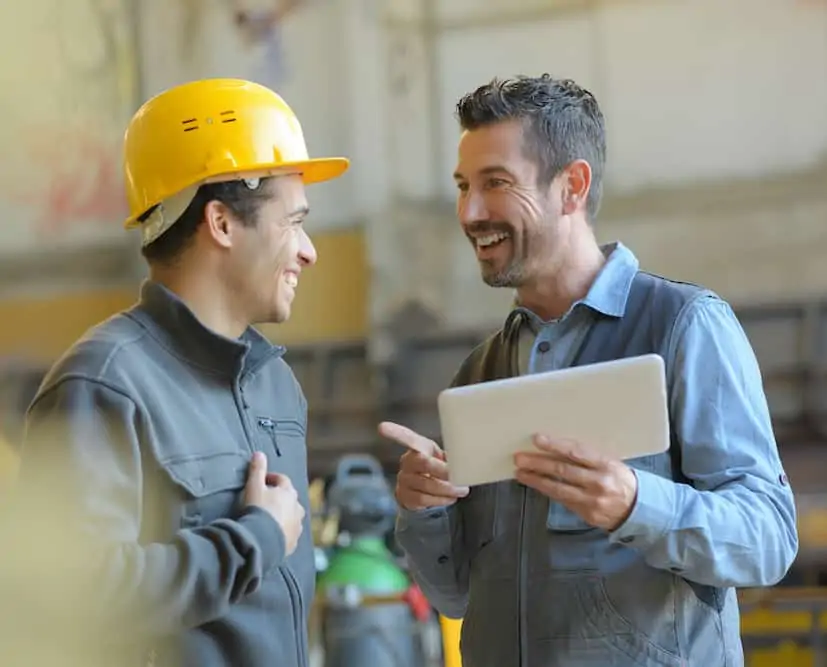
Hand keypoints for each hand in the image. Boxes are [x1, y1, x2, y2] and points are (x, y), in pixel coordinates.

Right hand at [244, 452, 304, 554]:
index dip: (271, 478)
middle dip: (280, 497)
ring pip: (293, 516)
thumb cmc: (257, 510)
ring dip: (284, 515)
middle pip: (290, 498)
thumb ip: (257, 470)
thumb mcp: (254, 486)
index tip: (262, 481)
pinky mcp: (293, 542)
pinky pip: (290, 534)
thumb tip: (259, 454)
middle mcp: (296, 508)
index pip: (282, 480)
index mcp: (288, 493)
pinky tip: (273, 534)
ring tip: (271, 519)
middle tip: (266, 500)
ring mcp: (296, 526)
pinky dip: (284, 532)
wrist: (261, 540)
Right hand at [378, 421, 469, 511]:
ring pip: (426, 484)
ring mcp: (403, 479)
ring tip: (462, 490)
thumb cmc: (438, 469)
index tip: (382, 427)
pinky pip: (424, 499)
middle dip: (443, 471)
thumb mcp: (443, 458)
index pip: (406, 437)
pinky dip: (441, 499)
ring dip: (448, 489)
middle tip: (460, 477)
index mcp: (418, 447)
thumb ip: (452, 456)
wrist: (425, 493)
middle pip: (423, 463)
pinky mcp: (404, 496)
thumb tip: (466, 459)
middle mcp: (407, 461)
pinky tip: (451, 498)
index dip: (395, 433)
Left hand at [514, 435, 637, 531]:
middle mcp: (599, 483)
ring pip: (558, 489)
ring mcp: (592, 500)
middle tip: (519, 457)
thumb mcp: (611, 462)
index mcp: (607, 464)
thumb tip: (557, 446)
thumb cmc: (620, 479)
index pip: (577, 452)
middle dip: (538, 463)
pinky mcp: (586, 514)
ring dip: (536, 479)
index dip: (555, 445)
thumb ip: (588, 457)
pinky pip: (562, 500)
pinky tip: (534, 484)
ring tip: (520, 472)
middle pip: (563, 471)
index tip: (537, 439)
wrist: (640, 508)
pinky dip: (546, 491)